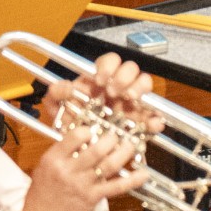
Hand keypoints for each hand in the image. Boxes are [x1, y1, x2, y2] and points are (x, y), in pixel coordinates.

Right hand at [2, 125, 141, 210]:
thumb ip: (63, 152)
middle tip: (116, 136)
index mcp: (54, 159)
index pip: (76, 135)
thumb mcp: (45, 167)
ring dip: (124, 152)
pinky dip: (133, 180)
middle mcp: (69, 170)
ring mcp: (83, 185)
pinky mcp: (93, 198)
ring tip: (130, 146)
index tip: (95, 129)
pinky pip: (117, 187)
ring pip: (109, 164)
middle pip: (97, 149)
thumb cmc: (41, 194)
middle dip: (112, 139)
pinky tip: (144, 174)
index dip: (89, 129)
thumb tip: (84, 137)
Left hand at [42, 53, 163, 137]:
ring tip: (130, 100)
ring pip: (145, 83)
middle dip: (124, 76)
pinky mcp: (140, 121)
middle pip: (130, 68)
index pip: (111, 60)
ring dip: (139, 88)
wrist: (78, 150)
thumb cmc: (71, 124)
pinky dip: (155, 118)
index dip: (108, 66)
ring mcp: (131, 102)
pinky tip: (152, 124)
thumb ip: (55, 94)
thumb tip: (65, 85)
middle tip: (114, 92)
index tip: (100, 80)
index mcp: (101, 80)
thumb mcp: (58, 109)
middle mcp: (118, 87)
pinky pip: (154, 115)